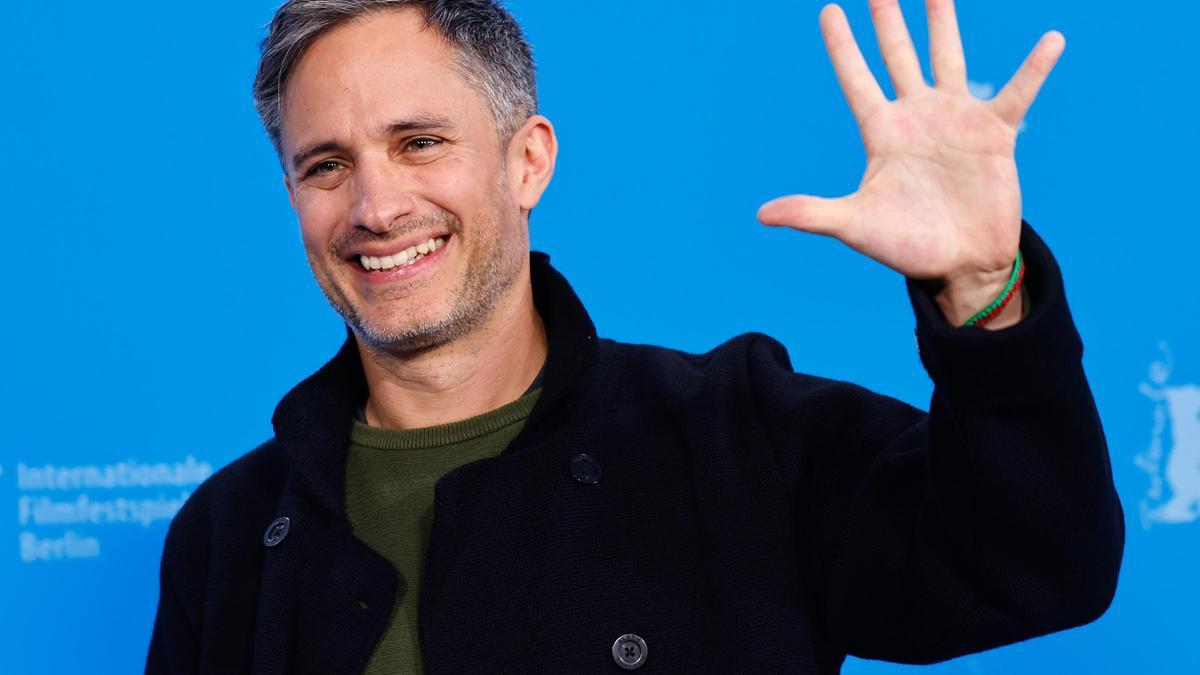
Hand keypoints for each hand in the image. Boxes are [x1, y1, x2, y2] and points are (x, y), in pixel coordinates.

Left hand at [757, 0, 1062, 324]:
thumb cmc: (906, 245)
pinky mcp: (994, 135)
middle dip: (887, 20)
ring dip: (943, 24)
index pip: (857, 79)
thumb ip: (812, 213)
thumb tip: (762, 215)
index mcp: (882, 134)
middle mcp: (917, 118)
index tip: (828, 10)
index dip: (843, 46)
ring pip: (948, 59)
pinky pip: (1018, 93)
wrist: (961, 265)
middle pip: (898, 57)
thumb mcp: (856, 225)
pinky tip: (1051, 40)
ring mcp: (956, 121)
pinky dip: (1034, 69)